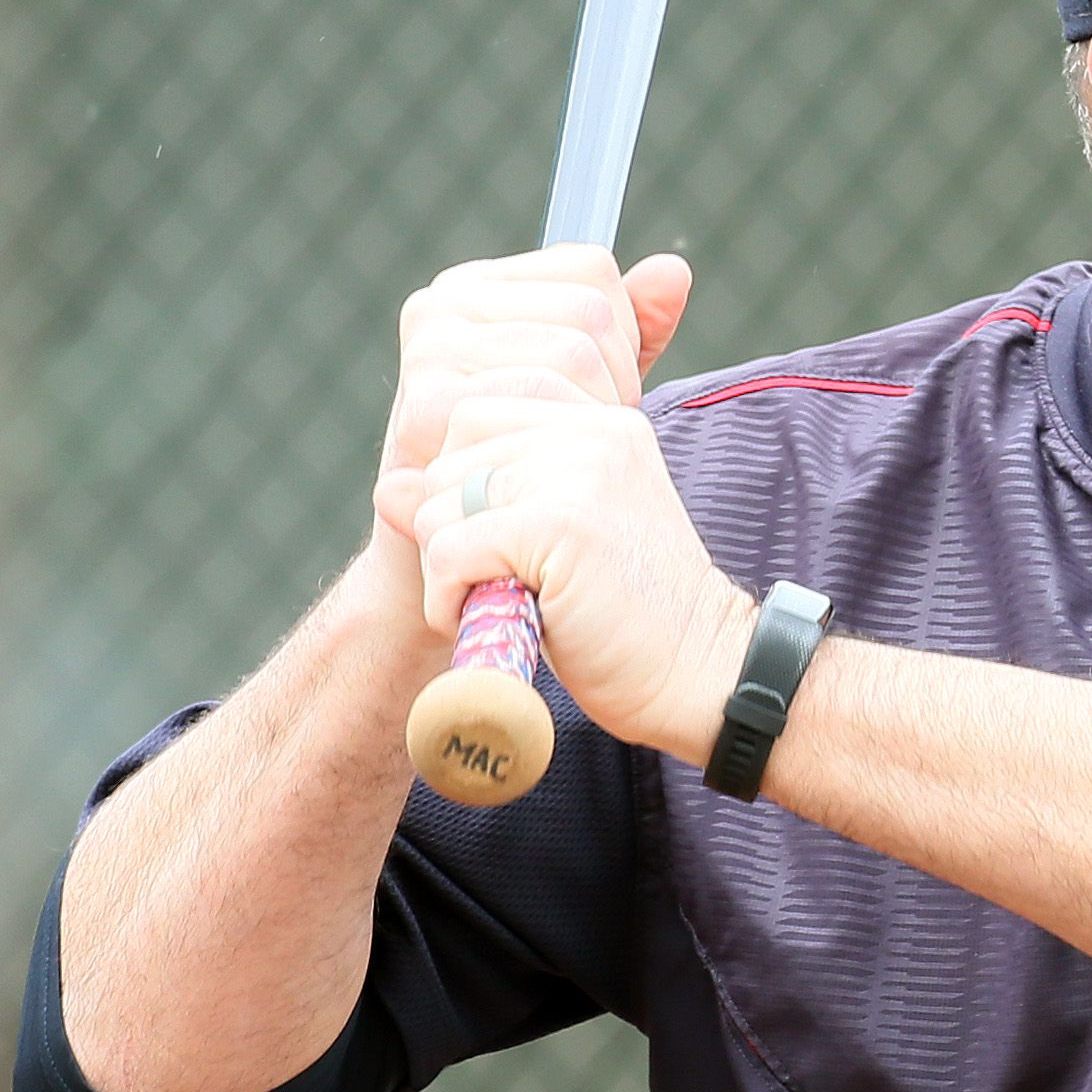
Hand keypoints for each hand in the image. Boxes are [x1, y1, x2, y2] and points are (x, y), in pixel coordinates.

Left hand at [376, 244, 749, 760]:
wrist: (703, 673)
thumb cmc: (630, 620)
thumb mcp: (553, 543)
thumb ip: (483, 501)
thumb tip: (389, 486)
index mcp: (599, 426)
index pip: (472, 417)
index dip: (462, 488)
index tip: (504, 544)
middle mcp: (590, 433)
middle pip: (447, 461)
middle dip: (450, 530)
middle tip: (503, 582)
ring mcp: (577, 472)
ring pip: (438, 505)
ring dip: (447, 569)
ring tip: (502, 602)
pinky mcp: (558, 522)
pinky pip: (450, 550)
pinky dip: (450, 599)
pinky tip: (495, 618)